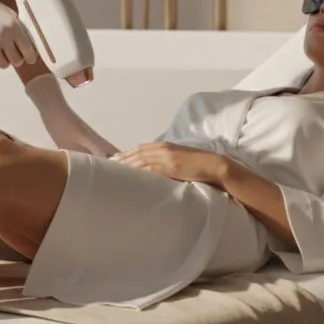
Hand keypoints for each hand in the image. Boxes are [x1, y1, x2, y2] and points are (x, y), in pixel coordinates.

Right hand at [0, 0, 37, 69]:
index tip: (30, 58)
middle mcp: (3, 37)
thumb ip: (19, 30)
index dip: (30, 57)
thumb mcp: (10, 15)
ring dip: (4, 61)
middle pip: (17, 61)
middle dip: (17, 59)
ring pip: (3, 65)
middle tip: (14, 54)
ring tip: (2, 53)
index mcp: (14, 27)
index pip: (28, 50)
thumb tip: (30, 46)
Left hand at [109, 141, 226, 185]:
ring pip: (141, 160)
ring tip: (114, 172)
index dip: (127, 153)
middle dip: (123, 158)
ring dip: (127, 165)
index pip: (141, 148)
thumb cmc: (199, 166)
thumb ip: (167, 161)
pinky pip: (151, 169)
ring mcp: (166, 156)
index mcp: (165, 146)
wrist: (215, 166)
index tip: (115, 159)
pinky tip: (130, 177)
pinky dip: (139, 171)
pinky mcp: (170, 166)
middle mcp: (163, 148)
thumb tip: (156, 170)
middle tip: (108, 165)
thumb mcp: (180, 160)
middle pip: (137, 153)